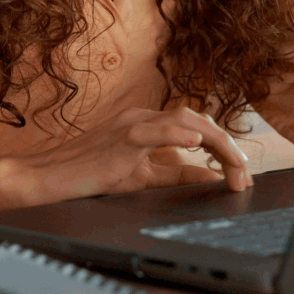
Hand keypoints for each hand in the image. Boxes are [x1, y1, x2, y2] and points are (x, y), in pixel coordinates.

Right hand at [19, 106, 251, 204]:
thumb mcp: (141, 175)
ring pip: (183, 120)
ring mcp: (132, 123)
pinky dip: (177, 134)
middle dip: (226, 145)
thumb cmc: (89, 174)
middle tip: (244, 173)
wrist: (49, 176)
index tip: (239, 171)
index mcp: (148, 123)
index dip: (223, 146)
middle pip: (197, 119)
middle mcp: (143, 117)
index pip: (196, 126)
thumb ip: (175, 173)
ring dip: (214, 141)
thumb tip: (209, 177)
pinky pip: (154, 130)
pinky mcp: (120, 137)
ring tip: (234, 162)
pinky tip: (197, 142)